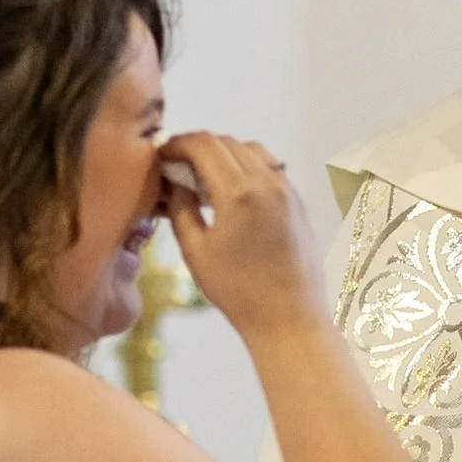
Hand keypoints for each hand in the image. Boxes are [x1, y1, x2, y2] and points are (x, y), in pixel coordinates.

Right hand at [158, 132, 323, 339]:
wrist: (289, 320)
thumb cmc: (239, 292)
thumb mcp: (196, 251)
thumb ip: (181, 208)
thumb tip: (176, 183)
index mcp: (239, 192)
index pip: (204, 144)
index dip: (178, 143)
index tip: (163, 153)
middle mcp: (268, 183)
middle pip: (227, 142)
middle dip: (198, 147)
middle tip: (177, 166)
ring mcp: (288, 191)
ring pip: (252, 150)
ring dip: (225, 154)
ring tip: (205, 178)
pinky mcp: (299, 203)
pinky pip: (271, 168)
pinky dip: (247, 168)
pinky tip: (232, 192)